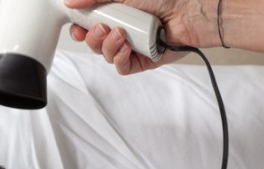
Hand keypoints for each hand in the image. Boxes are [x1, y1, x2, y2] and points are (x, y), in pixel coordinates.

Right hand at [64, 0, 208, 74]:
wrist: (194, 10)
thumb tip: (69, 1)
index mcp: (118, 9)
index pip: (89, 22)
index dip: (79, 28)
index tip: (77, 27)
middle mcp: (124, 27)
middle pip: (94, 41)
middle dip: (92, 37)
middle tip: (100, 28)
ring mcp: (134, 45)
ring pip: (106, 55)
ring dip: (107, 46)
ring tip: (121, 35)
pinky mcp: (144, 60)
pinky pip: (121, 67)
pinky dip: (119, 59)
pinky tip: (127, 48)